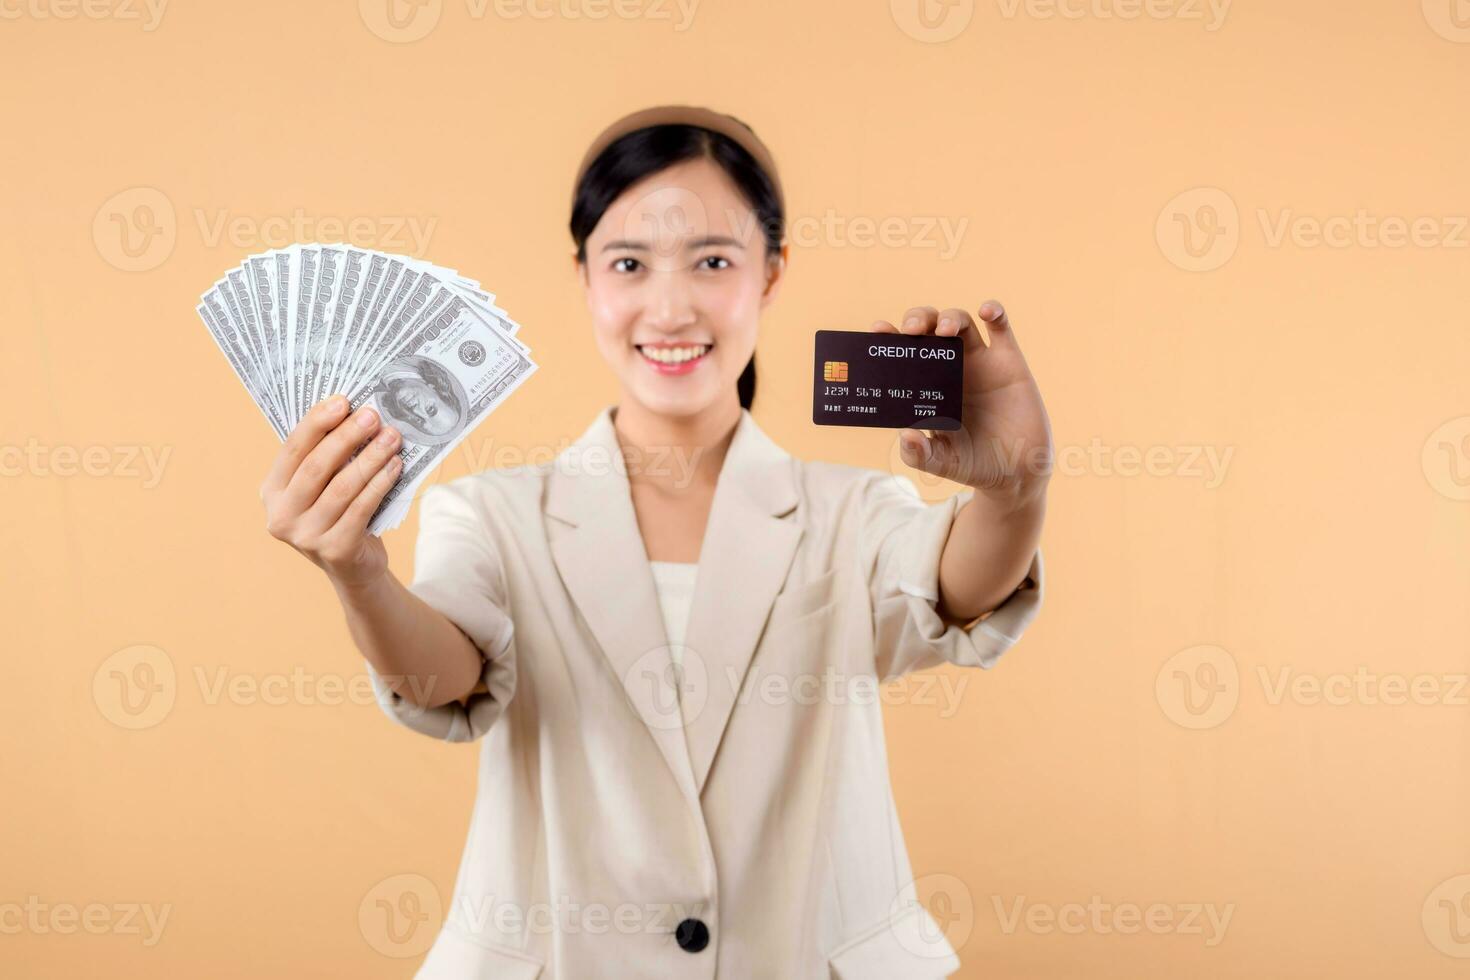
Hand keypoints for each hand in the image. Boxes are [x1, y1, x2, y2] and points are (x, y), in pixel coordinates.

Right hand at [260, 394, 403, 590]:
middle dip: (347, 436)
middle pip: (316, 466)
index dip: (317, 422)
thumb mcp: (323, 486)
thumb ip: (328, 457)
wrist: (354, 567)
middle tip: (373, 416)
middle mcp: (281, 515)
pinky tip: (396, 466)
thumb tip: (356, 413)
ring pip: (342, 486)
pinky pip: (361, 508)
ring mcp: (305, 536)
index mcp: (272, 491)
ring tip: (392, 437)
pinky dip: (380, 484)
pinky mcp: (334, 550)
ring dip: (370, 457)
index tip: (343, 401)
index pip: (292, 449)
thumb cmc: (339, 514)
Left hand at [875, 302, 1051, 501]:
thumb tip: (904, 436)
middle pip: (928, 328)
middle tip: (909, 331)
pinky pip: (1001, 327)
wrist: (1017, 472)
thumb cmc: (974, 465)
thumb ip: (919, 454)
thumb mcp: (942, 464)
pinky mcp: (1008, 361)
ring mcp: (979, 362)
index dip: (889, 338)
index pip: (903, 354)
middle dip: (916, 320)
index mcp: (926, 386)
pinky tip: (986, 311)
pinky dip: (993, 311)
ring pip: (959, 322)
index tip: (877, 332)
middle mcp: (949, 368)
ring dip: (948, 317)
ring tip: (943, 331)